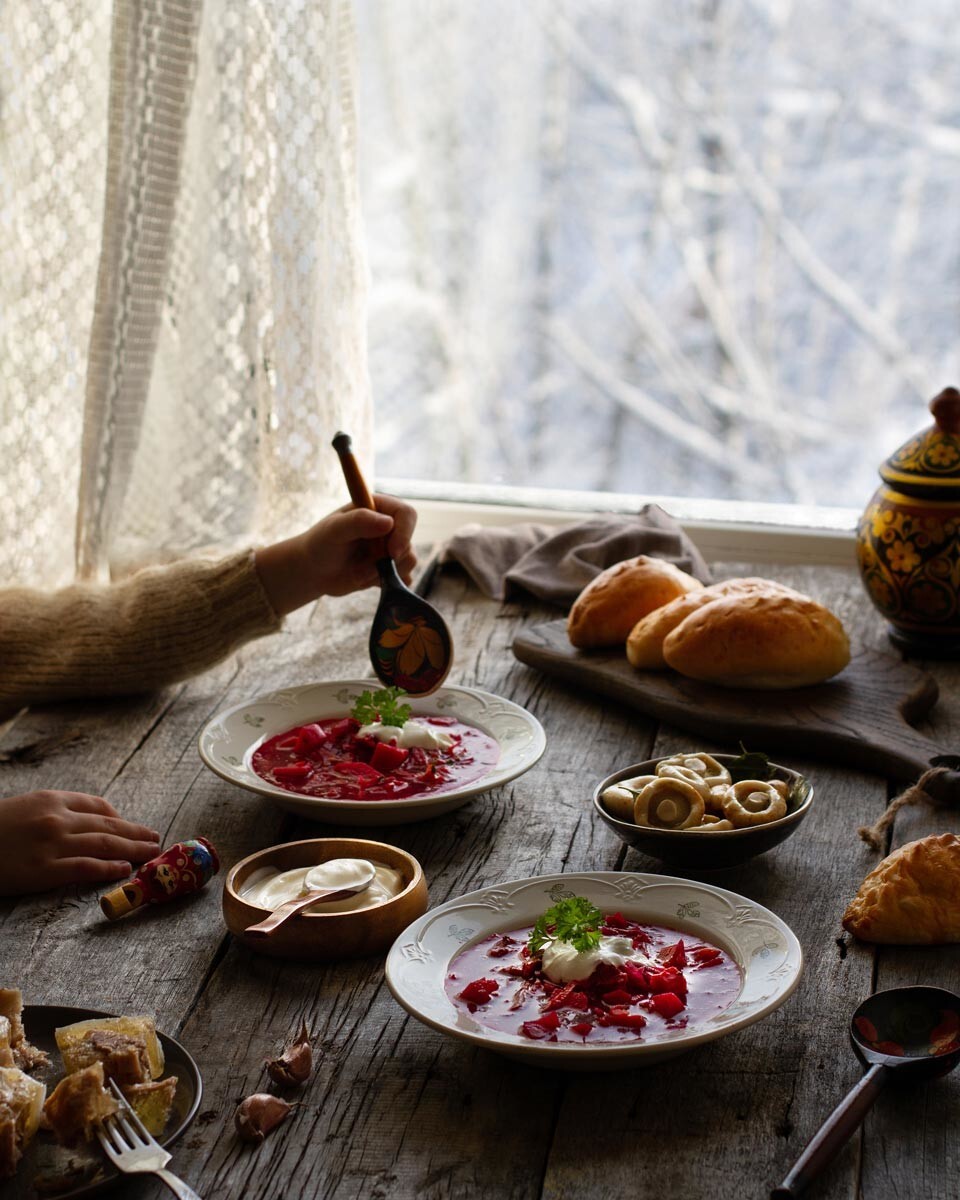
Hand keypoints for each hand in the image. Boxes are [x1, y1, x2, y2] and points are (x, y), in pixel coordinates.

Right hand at [0, 791, 159, 896]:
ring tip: (150, 852)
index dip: (120, 818)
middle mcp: (56, 818)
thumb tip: (86, 820)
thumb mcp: (24, 808)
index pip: (97, 806)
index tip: (132, 826)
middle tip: (155, 838)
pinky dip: (108, 868)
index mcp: (51, 799)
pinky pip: (85, 868)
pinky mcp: (44, 871)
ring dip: (132, 849)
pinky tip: (124, 869)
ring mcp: (52, 844)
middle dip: (135, 832)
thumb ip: (54, 811)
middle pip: (107, 825)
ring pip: (104, 845)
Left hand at [254, 493, 417, 615]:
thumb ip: (358, 522)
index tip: (391, 552)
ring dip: (383, 573)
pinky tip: (366, 579)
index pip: (406, 514)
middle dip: (387, 560)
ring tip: (358, 573)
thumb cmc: (321, 544)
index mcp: (378, 508)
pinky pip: (404, 578)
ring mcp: (391, 548)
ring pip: (408, 562)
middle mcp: (389, 527)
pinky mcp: (391, 568)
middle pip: (408, 542)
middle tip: (362, 566)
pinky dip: (387, 583)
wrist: (314, 571)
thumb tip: (388, 523)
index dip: (404, 533)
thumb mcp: (334, 530)